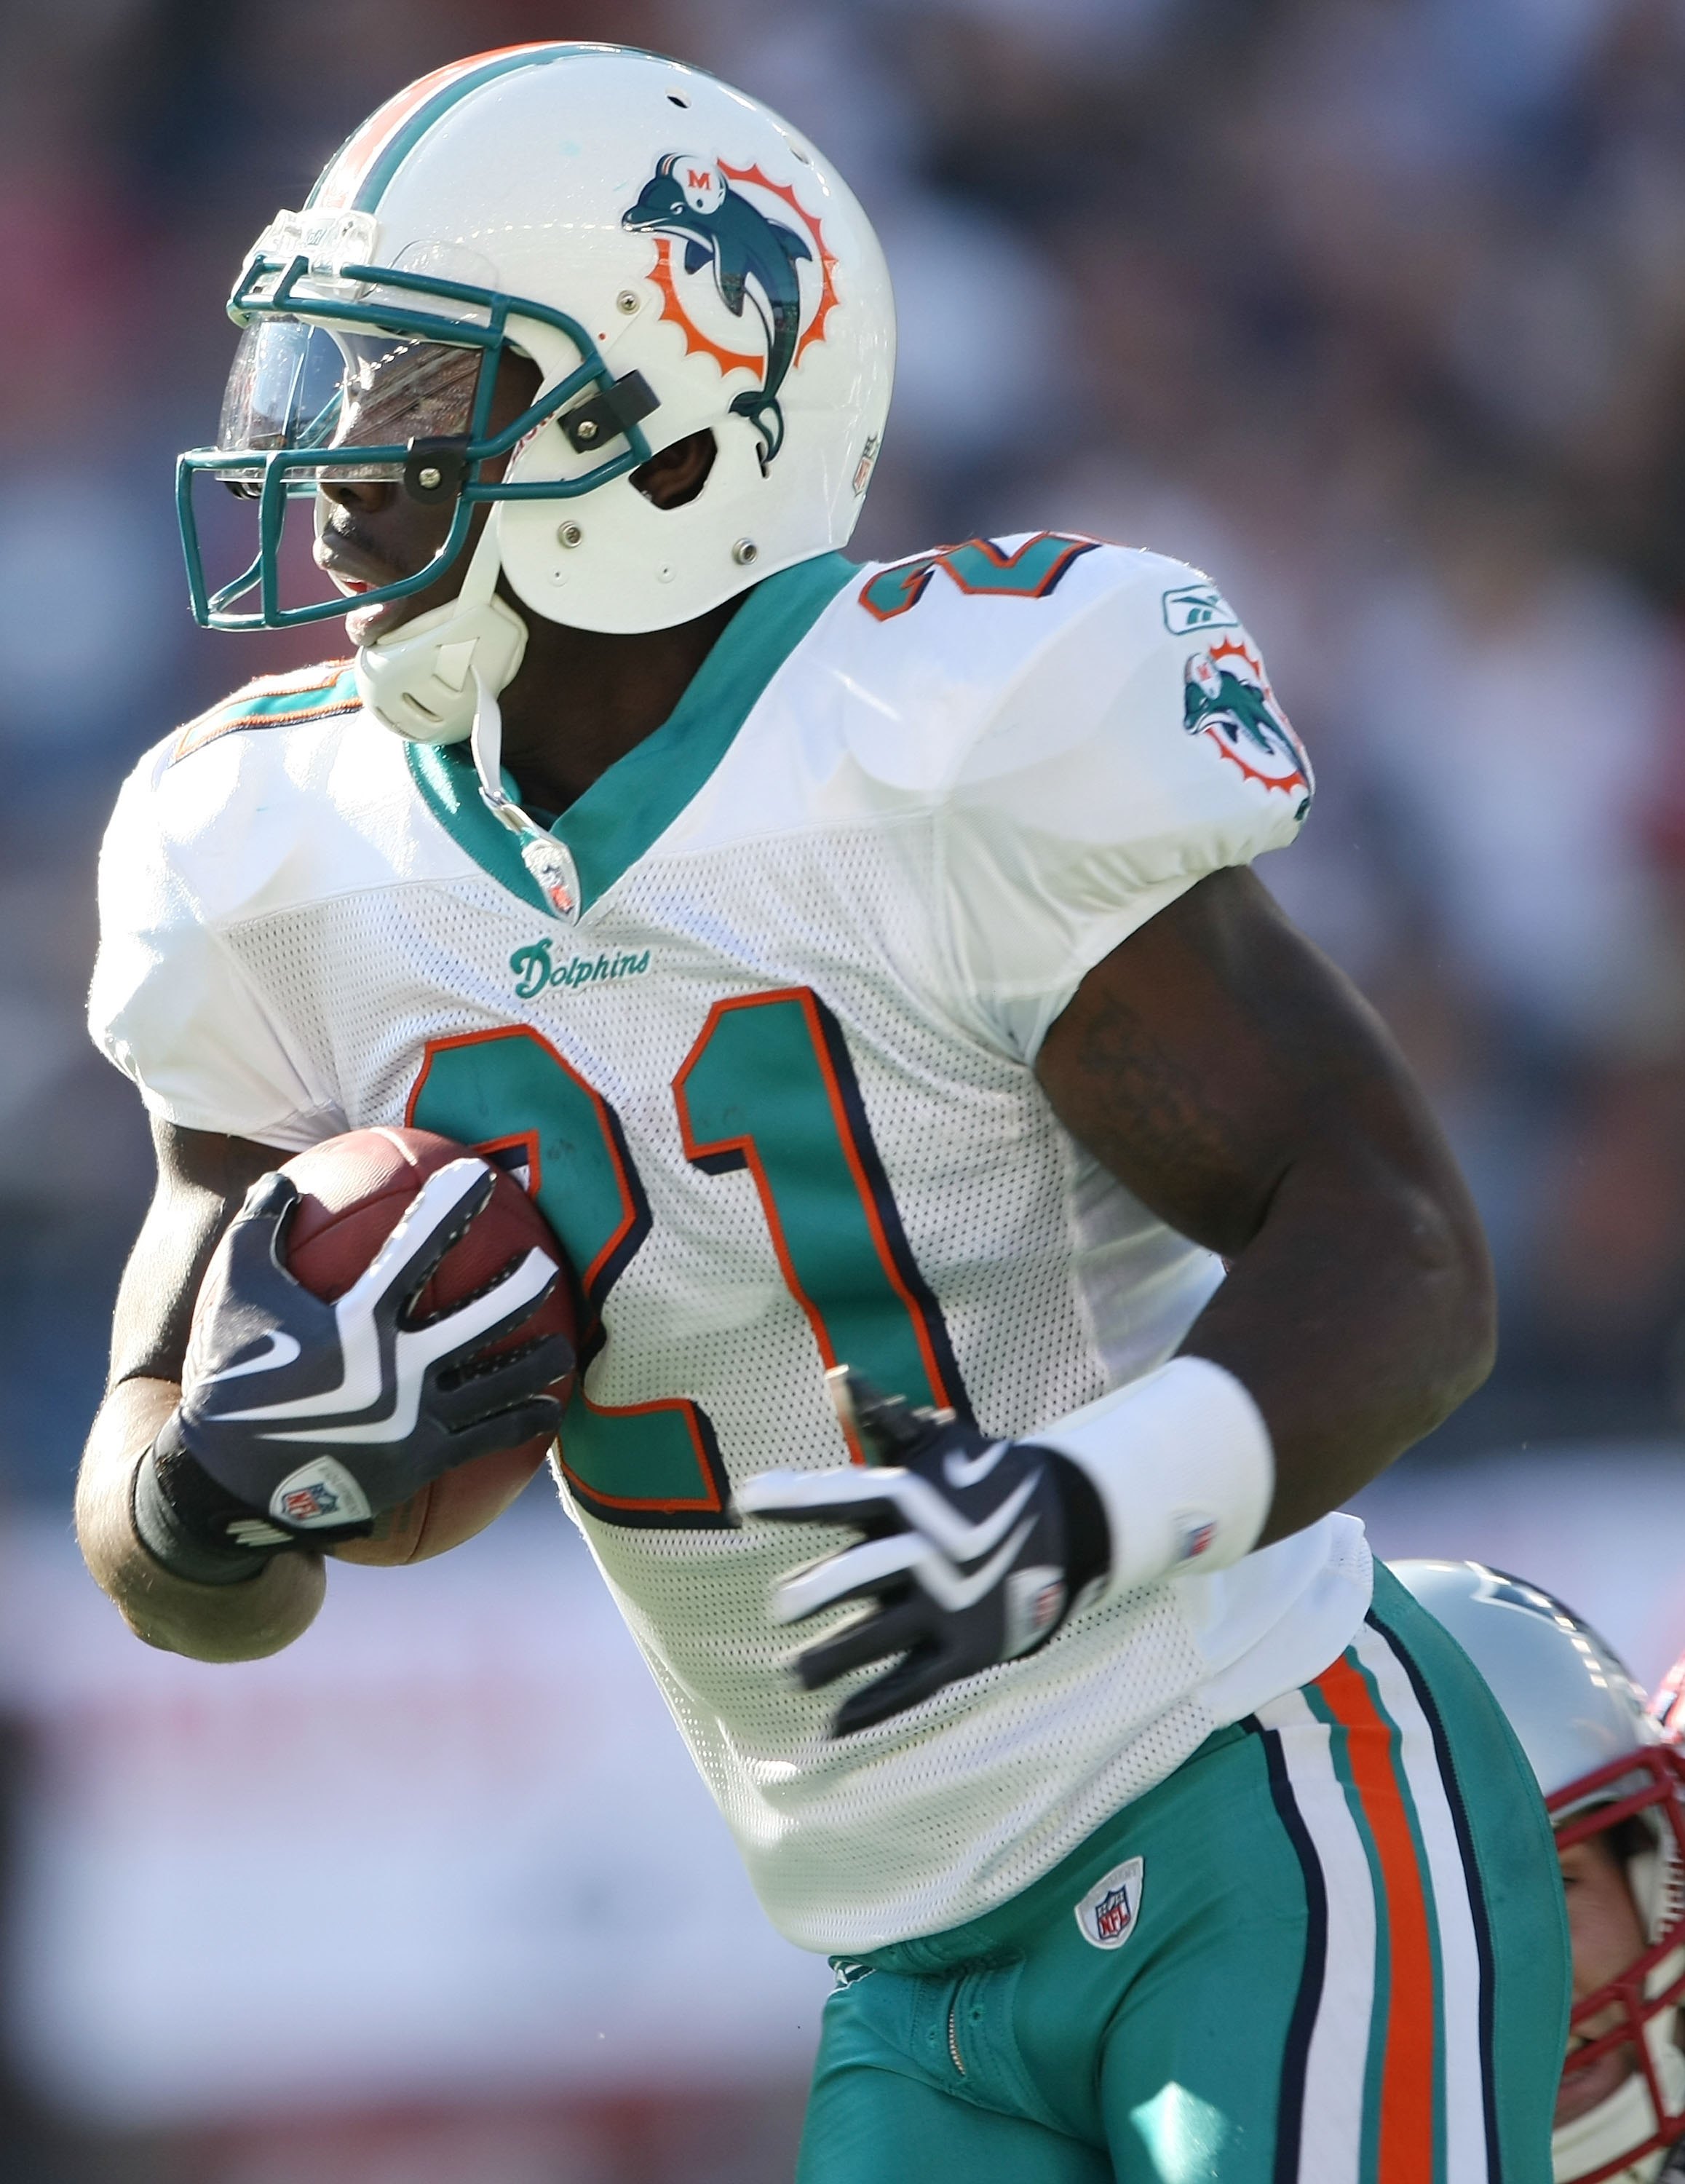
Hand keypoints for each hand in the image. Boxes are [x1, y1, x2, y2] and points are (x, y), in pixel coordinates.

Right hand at [135, 1161, 570, 1579]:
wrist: (228, 1483)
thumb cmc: (229, 1377)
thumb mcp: (232, 1294)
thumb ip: (258, 1228)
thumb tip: (284, 1178)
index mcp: (360, 1321)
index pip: (421, 1246)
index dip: (455, 1206)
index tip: (481, 1176)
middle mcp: (401, 1368)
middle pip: (485, 1317)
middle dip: (524, 1285)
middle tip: (547, 1262)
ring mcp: (418, 1419)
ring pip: (500, 1382)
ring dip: (539, 1359)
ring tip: (565, 1344)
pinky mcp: (424, 1461)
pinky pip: (489, 1438)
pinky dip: (525, 1421)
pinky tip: (549, 1411)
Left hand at [736, 1369, 1108, 1735]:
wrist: (1067, 1523)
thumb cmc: (977, 1477)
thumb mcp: (937, 1442)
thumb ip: (883, 1418)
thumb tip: (838, 1376)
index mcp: (913, 1498)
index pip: (846, 1495)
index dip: (797, 1499)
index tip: (746, 1501)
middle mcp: (927, 1553)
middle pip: (865, 1575)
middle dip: (819, 1591)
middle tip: (778, 1608)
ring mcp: (948, 1606)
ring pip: (881, 1638)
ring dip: (833, 1657)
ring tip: (791, 1674)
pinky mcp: (964, 1651)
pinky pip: (914, 1685)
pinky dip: (874, 1707)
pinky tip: (831, 1727)